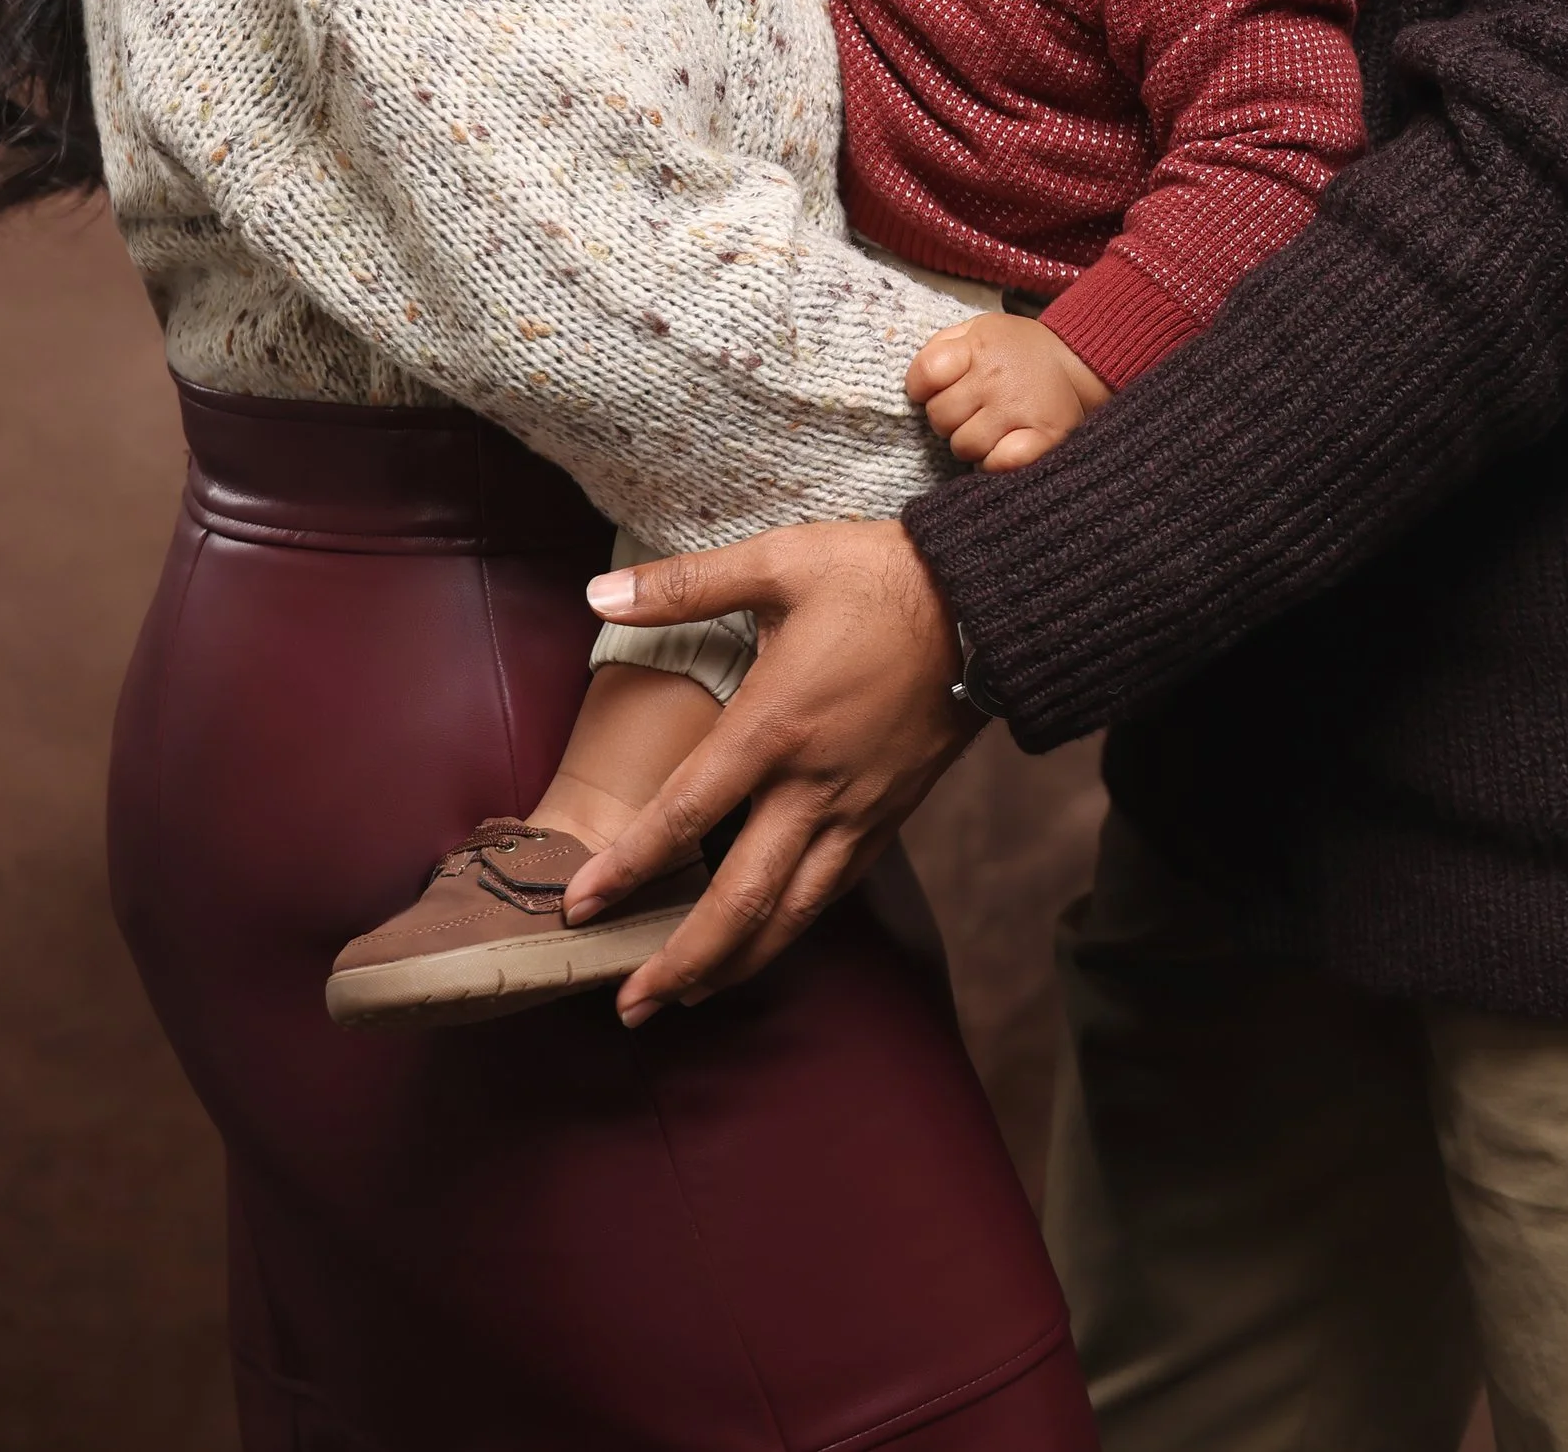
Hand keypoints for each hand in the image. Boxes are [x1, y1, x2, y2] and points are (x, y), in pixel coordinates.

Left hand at [565, 518, 972, 1020]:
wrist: (987, 602)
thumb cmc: (879, 575)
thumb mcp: (780, 561)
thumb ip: (684, 584)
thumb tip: (597, 592)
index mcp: (775, 725)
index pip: (686, 814)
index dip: (629, 867)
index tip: (580, 908)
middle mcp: (814, 784)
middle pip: (741, 899)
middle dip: (682, 961)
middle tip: (631, 1005)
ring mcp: (858, 808)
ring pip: (794, 913)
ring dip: (736, 963)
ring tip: (687, 998)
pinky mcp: (891, 814)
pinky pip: (836, 888)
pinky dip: (794, 926)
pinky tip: (769, 938)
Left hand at [907, 311, 1109, 467]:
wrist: (1077, 360)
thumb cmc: (1017, 349)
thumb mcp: (978, 329)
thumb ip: (943, 346)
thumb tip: (915, 380)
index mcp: (978, 346)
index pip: (925, 374)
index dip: (921, 388)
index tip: (934, 391)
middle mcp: (997, 378)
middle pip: (939, 417)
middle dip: (947, 418)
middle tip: (968, 411)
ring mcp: (1019, 410)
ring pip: (963, 446)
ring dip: (970, 443)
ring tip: (988, 428)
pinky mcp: (1042, 439)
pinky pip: (997, 464)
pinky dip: (993, 462)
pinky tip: (1002, 446)